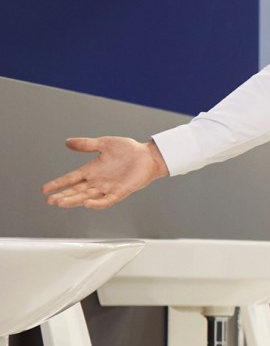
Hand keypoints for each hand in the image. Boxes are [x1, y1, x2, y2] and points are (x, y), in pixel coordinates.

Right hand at [42, 137, 168, 209]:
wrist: (148, 155)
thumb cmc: (128, 149)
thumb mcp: (105, 143)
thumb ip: (87, 144)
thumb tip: (68, 142)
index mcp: (92, 170)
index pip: (70, 179)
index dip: (58, 184)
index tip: (44, 189)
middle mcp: (97, 181)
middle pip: (76, 191)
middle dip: (63, 196)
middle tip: (50, 201)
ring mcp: (108, 187)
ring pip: (87, 197)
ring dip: (74, 200)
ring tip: (61, 203)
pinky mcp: (120, 192)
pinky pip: (107, 200)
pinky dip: (98, 203)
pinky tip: (87, 204)